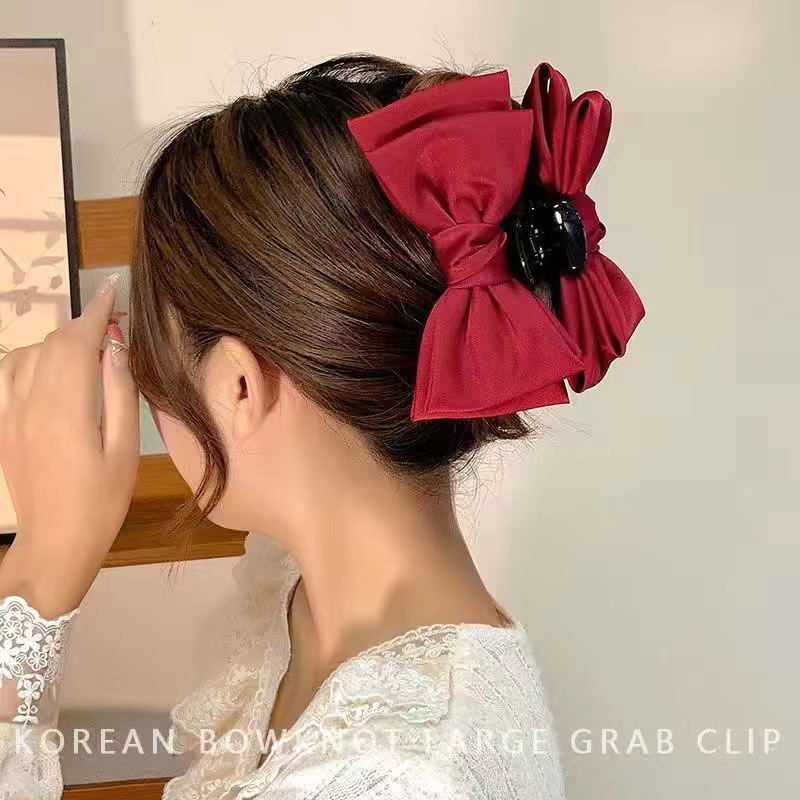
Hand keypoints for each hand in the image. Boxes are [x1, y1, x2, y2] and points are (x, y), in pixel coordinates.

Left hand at [0, 274, 139, 616]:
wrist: (57, 543)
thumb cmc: (103, 502)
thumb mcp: (125, 451)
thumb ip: (120, 394)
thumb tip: (115, 348)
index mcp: (66, 412)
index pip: (78, 344)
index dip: (96, 312)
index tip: (112, 290)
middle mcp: (31, 405)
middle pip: (53, 344)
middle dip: (82, 324)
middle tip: (113, 322)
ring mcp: (9, 414)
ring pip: (28, 354)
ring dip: (58, 340)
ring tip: (87, 346)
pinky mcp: (1, 425)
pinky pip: (7, 374)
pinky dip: (28, 357)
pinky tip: (48, 364)